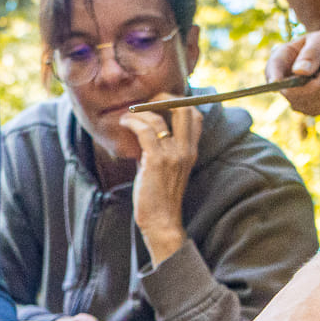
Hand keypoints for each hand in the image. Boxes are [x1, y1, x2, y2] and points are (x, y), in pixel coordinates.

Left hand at [117, 97, 201, 265]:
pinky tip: (124, 123)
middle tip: (145, 103)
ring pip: (160, 116)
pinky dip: (133, 122)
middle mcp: (186, 149)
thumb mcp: (167, 168)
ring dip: (140, 111)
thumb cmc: (159, 196)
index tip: (157, 104)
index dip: (178, 102)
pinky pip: (145, 131)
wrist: (161, 222)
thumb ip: (161, 148)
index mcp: (191, 150)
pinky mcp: (157, 161)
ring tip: (127, 116)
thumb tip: (144, 129)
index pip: (195, 114)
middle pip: (185, 108)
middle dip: (163, 98)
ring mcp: (173, 155)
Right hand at [266, 30, 319, 115]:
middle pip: (291, 93)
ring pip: (308, 103)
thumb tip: (298, 71)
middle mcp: (282, 78)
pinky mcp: (305, 107)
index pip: (273, 68)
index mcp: (282, 57)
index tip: (278, 82)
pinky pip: (318, 109)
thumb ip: (312, 52)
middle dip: (318, 85)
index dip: (274, 77)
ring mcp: (292, 95)